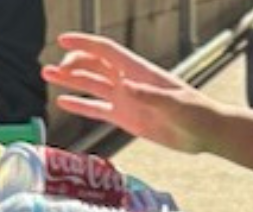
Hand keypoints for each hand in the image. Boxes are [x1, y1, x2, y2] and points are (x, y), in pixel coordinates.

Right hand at [44, 33, 219, 152]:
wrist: (205, 132)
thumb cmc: (196, 113)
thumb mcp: (174, 104)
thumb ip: (149, 96)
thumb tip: (125, 86)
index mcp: (139, 71)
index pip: (105, 51)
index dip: (84, 43)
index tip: (62, 38)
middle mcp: (128, 81)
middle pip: (93, 64)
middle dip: (72, 62)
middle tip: (53, 69)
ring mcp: (125, 99)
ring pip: (91, 84)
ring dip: (69, 79)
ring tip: (47, 74)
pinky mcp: (125, 118)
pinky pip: (97, 109)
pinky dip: (80, 105)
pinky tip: (63, 102)